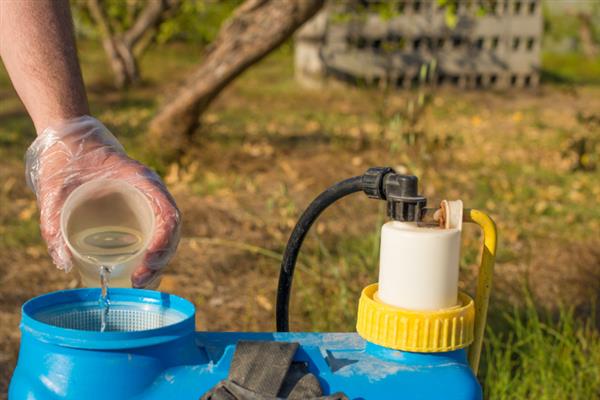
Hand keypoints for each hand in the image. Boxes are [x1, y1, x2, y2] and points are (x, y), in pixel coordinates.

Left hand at [25, 116, 180, 287]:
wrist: (68, 141)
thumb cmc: (65, 160)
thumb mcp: (55, 189)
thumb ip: (52, 223)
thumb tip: (63, 264)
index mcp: (142, 180)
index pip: (168, 215)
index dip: (163, 242)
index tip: (146, 262)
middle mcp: (151, 192)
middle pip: (171, 231)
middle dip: (160, 260)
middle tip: (138, 281)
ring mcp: (147, 201)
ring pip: (166, 235)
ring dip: (159, 261)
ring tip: (139, 281)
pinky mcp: (139, 209)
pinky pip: (155, 233)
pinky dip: (152, 253)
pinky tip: (139, 269)